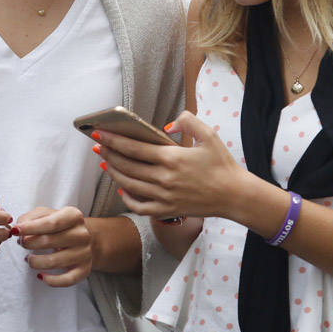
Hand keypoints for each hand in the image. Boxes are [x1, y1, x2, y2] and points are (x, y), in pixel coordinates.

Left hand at [16, 206, 92, 286]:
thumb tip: (19, 228)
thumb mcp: (46, 214)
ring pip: (54, 262)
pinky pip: (67, 280)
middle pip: (49, 241)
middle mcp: (82, 234)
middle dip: (29, 243)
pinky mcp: (84, 269)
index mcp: (74, 216)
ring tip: (28, 259)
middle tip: (22, 243)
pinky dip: (51, 280)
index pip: (51, 223)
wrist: (81, 238)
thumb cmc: (59, 225)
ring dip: (35, 262)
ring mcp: (84, 253)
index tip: (16, 231)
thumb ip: (31, 218)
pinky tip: (40, 275)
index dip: (30, 228)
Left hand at [96, 111, 248, 219]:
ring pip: (129, 185)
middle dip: (109, 154)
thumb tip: (167, 124)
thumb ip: (188, 121)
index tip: (99, 133)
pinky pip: (140, 207)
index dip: (113, 140)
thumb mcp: (209, 135)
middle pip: (127, 166)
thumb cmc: (222, 164)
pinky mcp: (168, 211)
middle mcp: (164, 179)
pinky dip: (127, 198)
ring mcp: (164, 197)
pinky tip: (122, 189)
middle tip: (97, 146)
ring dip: (114, 173)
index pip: (134, 147)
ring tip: (106, 163)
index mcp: (172, 158)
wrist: (235, 195)